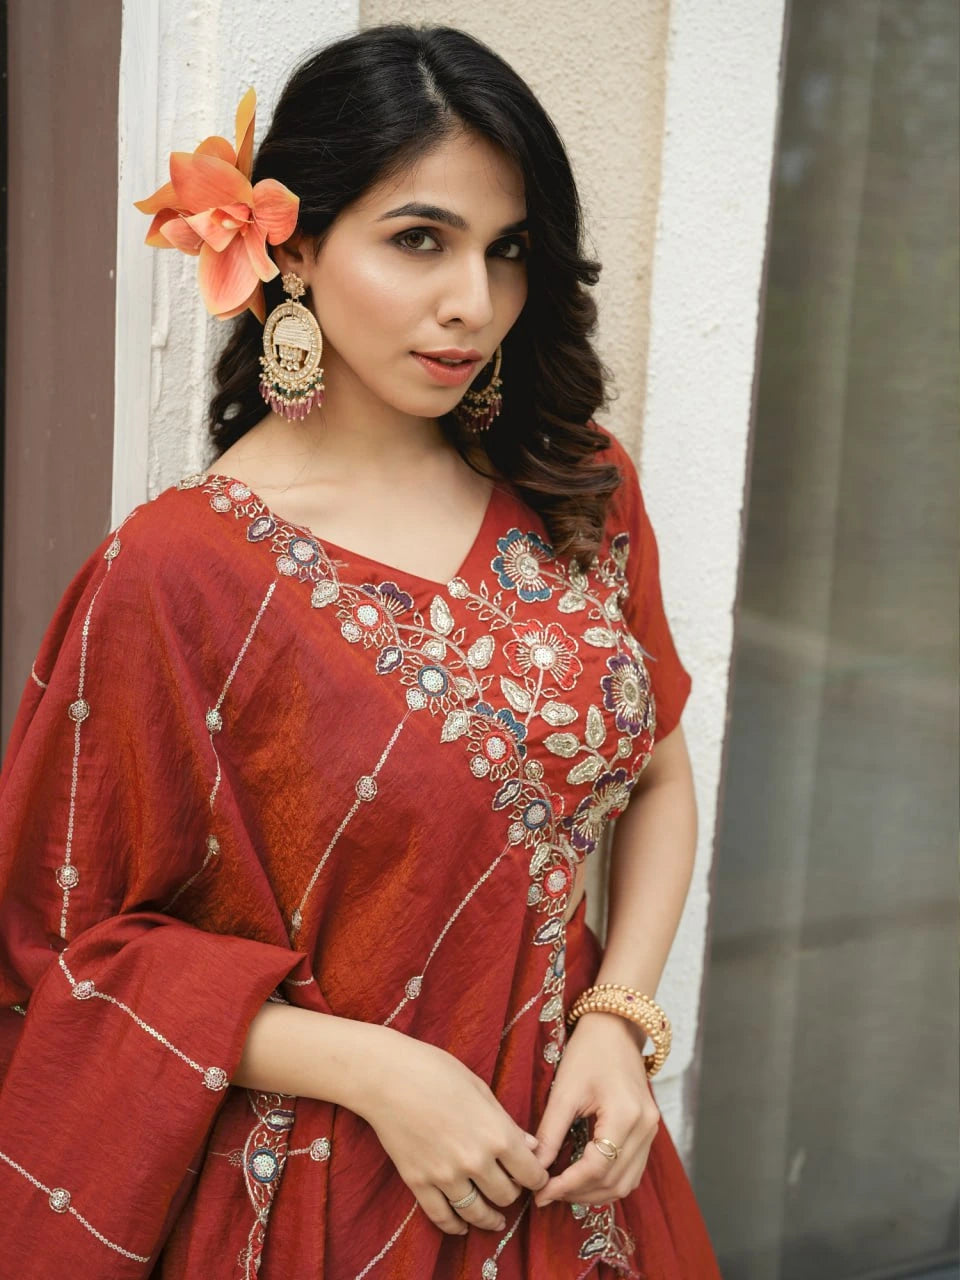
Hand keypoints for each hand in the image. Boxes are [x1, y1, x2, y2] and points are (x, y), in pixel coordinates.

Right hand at [357, 1032, 549, 1236]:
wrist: (386, 1077)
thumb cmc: (435, 1070)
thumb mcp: (480, 1088)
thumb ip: (506, 1122)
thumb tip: (530, 1146)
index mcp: (496, 1133)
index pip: (530, 1173)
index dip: (537, 1177)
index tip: (535, 1176)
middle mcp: (475, 1161)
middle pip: (506, 1195)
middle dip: (512, 1193)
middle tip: (510, 1186)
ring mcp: (445, 1175)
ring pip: (478, 1213)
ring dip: (490, 1218)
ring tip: (495, 1220)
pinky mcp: (418, 1183)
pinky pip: (442, 1217)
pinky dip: (455, 1226)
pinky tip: (462, 1226)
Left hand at [531, 1013, 658, 1207]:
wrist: (615, 1026)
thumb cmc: (588, 1051)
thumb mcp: (564, 1090)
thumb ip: (550, 1132)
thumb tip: (535, 1167)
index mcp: (626, 1114)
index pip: (596, 1167)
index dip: (567, 1185)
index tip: (540, 1192)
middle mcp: (645, 1127)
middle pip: (614, 1181)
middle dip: (578, 1194)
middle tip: (546, 1194)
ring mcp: (651, 1131)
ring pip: (626, 1183)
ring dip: (594, 1193)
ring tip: (562, 1189)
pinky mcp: (648, 1131)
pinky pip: (631, 1170)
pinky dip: (608, 1181)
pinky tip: (583, 1178)